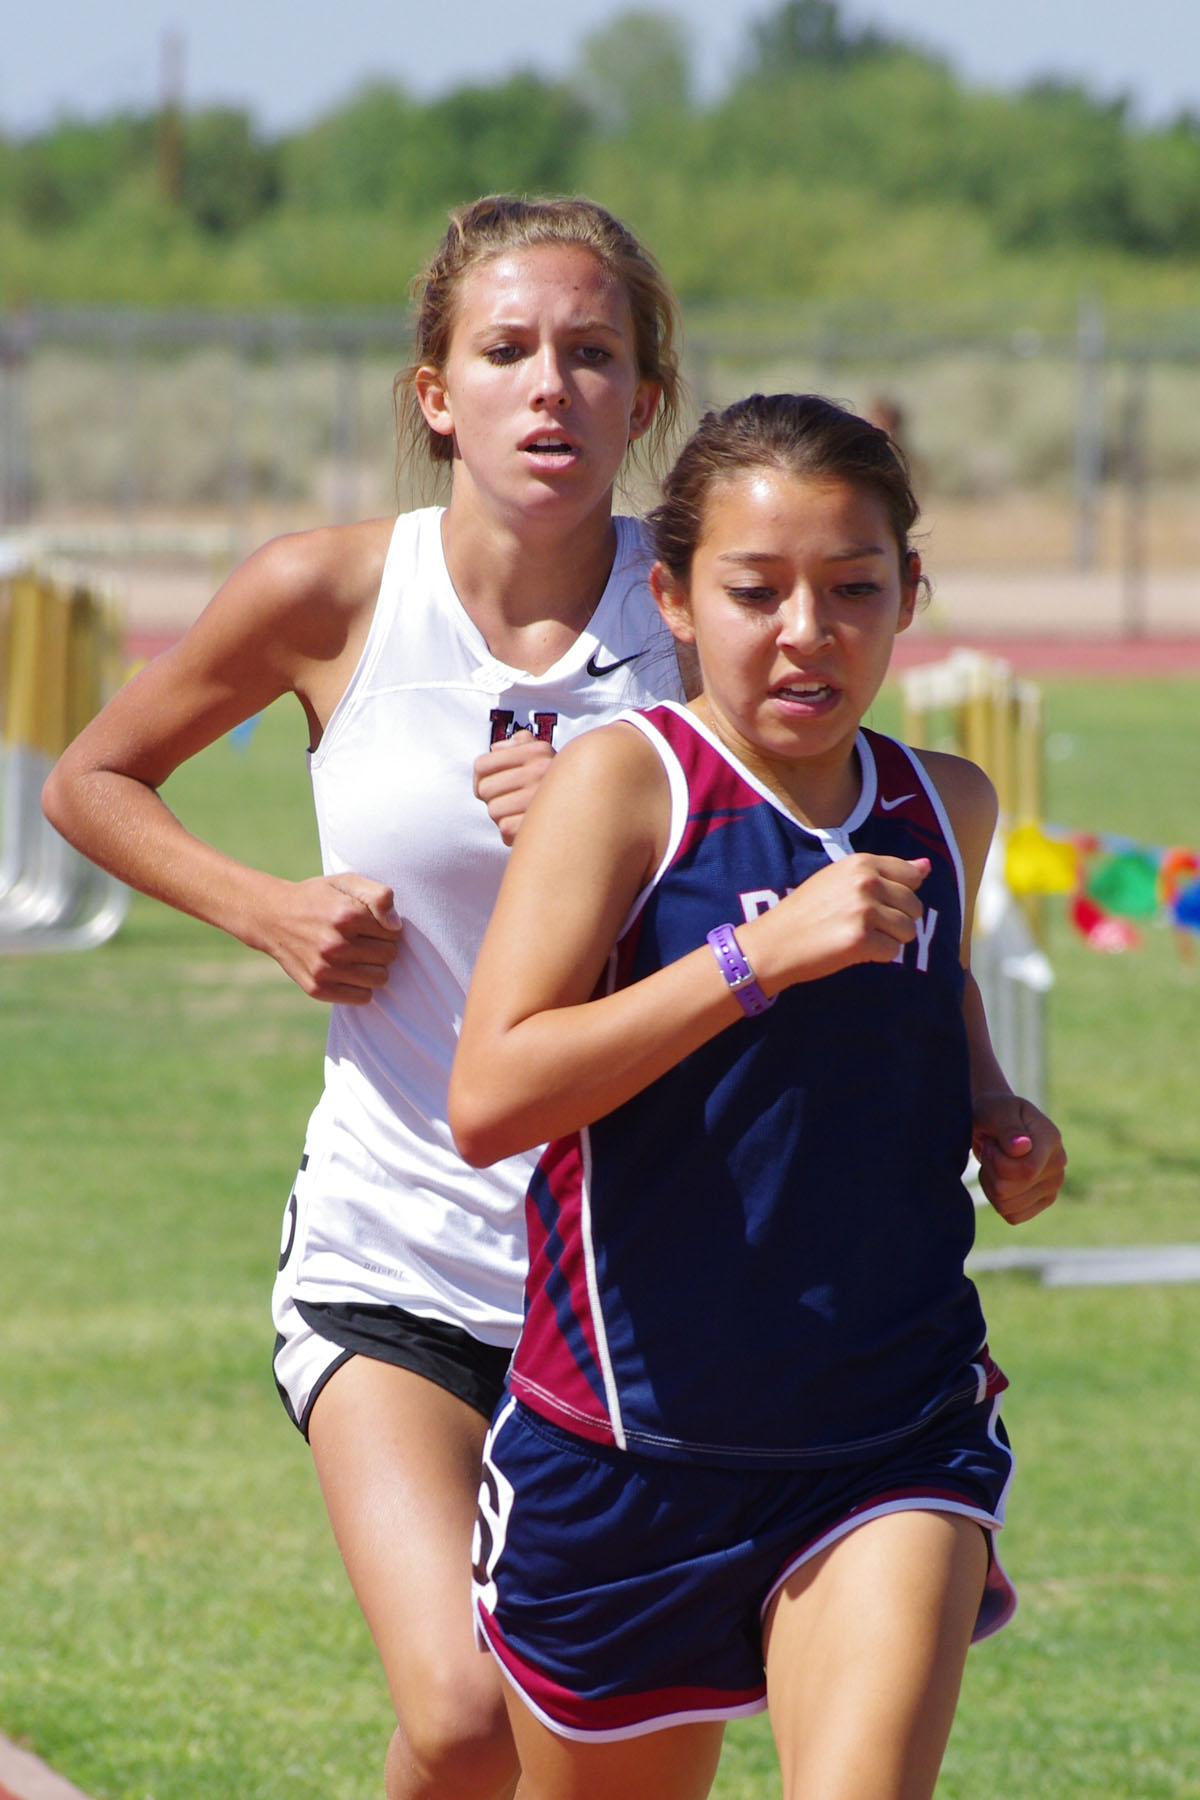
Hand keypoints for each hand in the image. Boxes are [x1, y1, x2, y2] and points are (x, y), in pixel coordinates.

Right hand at [261, 872, 402, 1003]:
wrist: (272, 917)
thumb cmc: (317, 898)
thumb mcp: (347, 882)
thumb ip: (378, 896)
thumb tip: (395, 926)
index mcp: (346, 915)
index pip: (394, 932)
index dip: (386, 927)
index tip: (370, 924)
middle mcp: (334, 944)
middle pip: (389, 956)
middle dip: (382, 947)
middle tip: (364, 940)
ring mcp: (325, 969)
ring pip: (380, 979)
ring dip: (374, 968)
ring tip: (358, 955)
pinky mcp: (318, 989)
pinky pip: (362, 997)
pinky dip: (361, 986)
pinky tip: (349, 972)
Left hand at [473, 730, 555, 845]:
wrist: (594, 808)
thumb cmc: (557, 784)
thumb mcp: (543, 755)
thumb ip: (519, 745)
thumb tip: (494, 749)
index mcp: (536, 750)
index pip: (482, 765)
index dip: (480, 779)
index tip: (493, 786)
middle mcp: (541, 770)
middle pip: (485, 790)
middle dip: (493, 799)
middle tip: (510, 802)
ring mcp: (542, 797)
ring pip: (494, 811)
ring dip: (503, 817)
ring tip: (521, 815)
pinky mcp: (541, 823)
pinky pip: (505, 829)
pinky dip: (512, 833)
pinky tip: (527, 829)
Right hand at [755, 853, 930, 986]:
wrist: (774, 942)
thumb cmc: (807, 911)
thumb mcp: (842, 879)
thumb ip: (886, 872)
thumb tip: (927, 866)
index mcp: (861, 862)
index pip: (912, 876)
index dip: (899, 896)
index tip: (875, 904)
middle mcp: (866, 882)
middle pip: (914, 906)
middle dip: (896, 921)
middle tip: (862, 925)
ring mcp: (864, 910)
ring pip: (908, 931)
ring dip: (888, 940)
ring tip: (858, 937)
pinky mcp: (861, 940)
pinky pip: (893, 952)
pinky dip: (877, 956)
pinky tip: (852, 950)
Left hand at [972, 1092, 1065, 1225]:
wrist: (995, 1122)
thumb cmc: (995, 1112)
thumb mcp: (997, 1110)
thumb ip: (1008, 1127)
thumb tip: (1022, 1148)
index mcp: (1051, 1139)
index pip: (1025, 1170)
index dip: (996, 1161)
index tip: (992, 1142)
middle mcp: (1058, 1165)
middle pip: (1008, 1190)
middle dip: (990, 1170)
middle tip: (992, 1150)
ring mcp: (1052, 1186)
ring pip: (1005, 1205)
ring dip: (990, 1184)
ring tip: (995, 1162)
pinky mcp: (1042, 1202)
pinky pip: (1011, 1216)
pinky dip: (996, 1200)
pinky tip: (999, 1178)